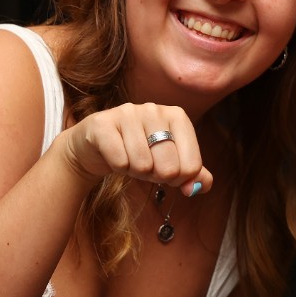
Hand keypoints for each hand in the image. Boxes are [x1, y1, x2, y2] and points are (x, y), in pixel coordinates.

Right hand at [60, 103, 212, 196]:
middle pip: (169, 167)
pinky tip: (114, 156)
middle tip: (145, 166)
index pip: (192, 166)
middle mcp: (154, 109)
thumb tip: (198, 187)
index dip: (179, 180)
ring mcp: (127, 113)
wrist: (97, 147)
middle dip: (156, 176)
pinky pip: (119, 160)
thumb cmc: (140, 154)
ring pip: (143, 164)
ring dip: (135, 171)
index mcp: (177, 116)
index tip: (167, 172)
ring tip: (129, 159)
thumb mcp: (170, 164)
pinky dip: (118, 167)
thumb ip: (192, 175)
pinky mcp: (102, 123)